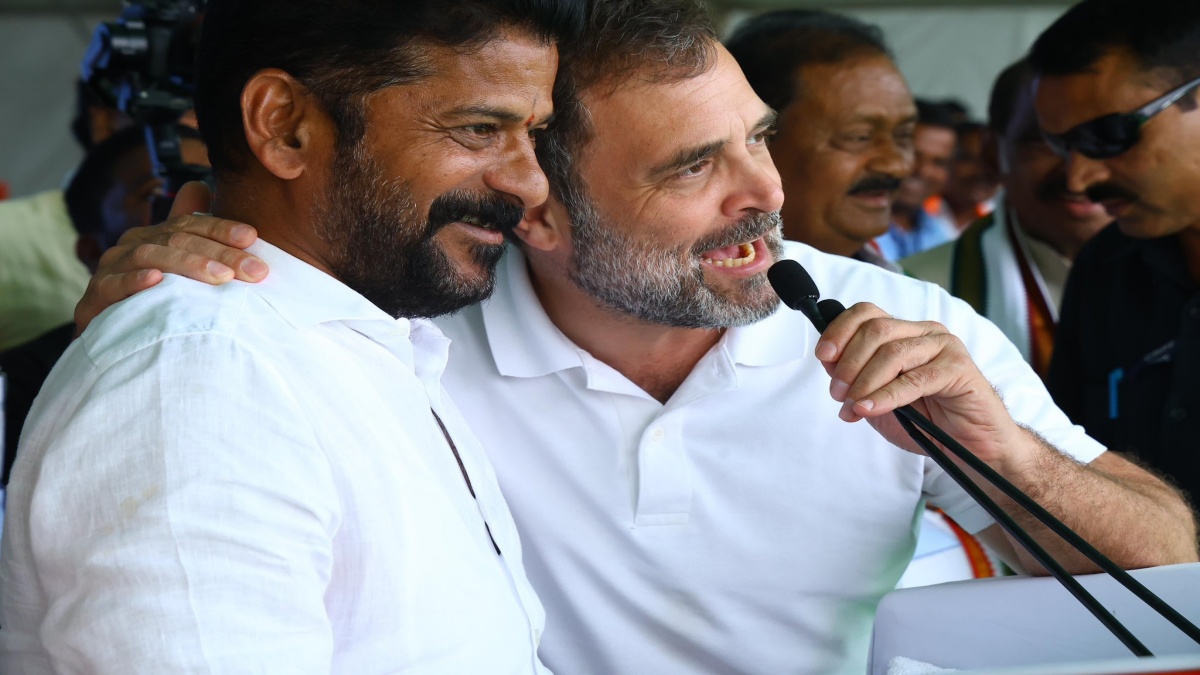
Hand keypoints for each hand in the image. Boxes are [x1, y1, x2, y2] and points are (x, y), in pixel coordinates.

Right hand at [74, 181, 266, 334]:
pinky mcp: (95, 297)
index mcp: (154, 237)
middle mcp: (131, 247)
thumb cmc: (157, 305)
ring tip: (222, 277)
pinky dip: (136, 281)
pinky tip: (158, 281)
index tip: (252, 238)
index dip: (221, 228)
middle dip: (220, 254)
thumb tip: (201, 186)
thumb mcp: (183, 272)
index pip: (190, 225)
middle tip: (254, 270)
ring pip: (149, 256)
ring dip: (188, 265)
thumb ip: (197, 237)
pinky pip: (113, 284)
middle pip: (177, 240)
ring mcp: (110, 269)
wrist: (116, 347)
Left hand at [815, 302, 1027, 471]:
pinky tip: (870, 408)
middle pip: (875, 330)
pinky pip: (914, 379)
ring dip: (864, 382)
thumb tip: (828, 360)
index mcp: (904, 333)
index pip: (867, 313)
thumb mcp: (878, 398)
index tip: (824, 356)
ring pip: (892, 353)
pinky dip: (885, 396)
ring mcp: (944, 347)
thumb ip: (855, 378)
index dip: (840, 330)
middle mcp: (924, 333)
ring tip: (853, 407)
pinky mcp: (960, 368)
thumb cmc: (926, 422)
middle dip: (849, 363)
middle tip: (838, 394)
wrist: (970, 448)